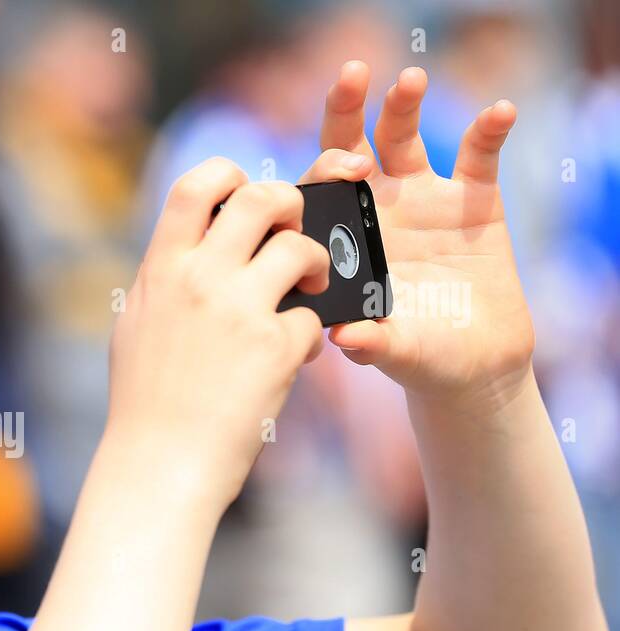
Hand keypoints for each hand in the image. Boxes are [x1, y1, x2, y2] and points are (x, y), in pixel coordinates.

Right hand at [107, 157, 328, 508]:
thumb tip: (188, 249)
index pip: (198, 185)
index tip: (245, 193)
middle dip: (292, 204)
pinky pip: (312, 318)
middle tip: (296, 231)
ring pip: (301, 249)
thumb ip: (164, 280)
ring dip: (316, 264)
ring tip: (310, 289)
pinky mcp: (275, 349)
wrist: (158, 465)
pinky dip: (309, 335)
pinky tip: (295, 357)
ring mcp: (238, 312)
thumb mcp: (137, 326)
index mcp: (161, 270)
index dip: (231, 174)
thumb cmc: (144, 403)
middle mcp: (199, 280)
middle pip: (262, 199)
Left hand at [309, 61, 534, 414]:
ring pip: (405, 138)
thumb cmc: (417, 358)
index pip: (320, 190)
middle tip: (350, 75)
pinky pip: (480, 156)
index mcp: (344, 238)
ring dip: (404, 105)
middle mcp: (375, 209)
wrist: (471, 367)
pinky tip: (500, 111)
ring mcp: (423, 200)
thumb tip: (344, 339)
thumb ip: (371, 341)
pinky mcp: (475, 200)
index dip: (325, 170)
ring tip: (409, 79)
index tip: (345, 168)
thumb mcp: (394, 352)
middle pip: (352, 145)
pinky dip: (489, 130)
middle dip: (347, 109)